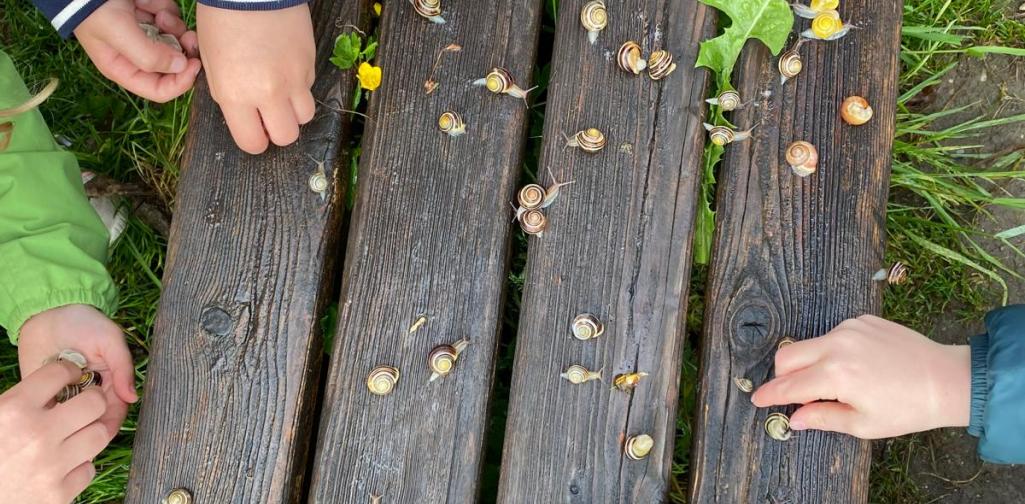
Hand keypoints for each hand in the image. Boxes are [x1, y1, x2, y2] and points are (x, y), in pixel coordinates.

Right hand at [0, 362, 111, 503]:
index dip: (68, 370)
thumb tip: (54, 383)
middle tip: (84, 405)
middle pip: (94, 402)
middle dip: (92, 400)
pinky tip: (64, 465)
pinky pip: (89, 469)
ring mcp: (51, 466)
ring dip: (90, 432)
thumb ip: (20, 401)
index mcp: (13, 410)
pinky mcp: (58, 494)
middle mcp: (36, 435)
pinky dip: (79, 466)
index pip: (58, 372)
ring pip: (100, 434)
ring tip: (76, 435)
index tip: (72, 375)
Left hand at [18, 305, 136, 437]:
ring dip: (67, 427)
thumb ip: (123, 367)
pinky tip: (47, 420)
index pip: (114, 410)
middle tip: (78, 433)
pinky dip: (47, 417)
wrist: (47, 312)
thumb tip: (133, 397)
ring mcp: (66, 395)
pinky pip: (46, 412)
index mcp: (109, 383)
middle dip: (87, 429)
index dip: (110, 423)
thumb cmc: (84, 322)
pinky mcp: (43, 394)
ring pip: (69, 421)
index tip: (102, 433)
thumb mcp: (110, 340)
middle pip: (92, 420)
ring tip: (62, 430)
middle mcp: (88, 393)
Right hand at [75, 0, 201, 101]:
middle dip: (184, 51)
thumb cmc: (94, 9)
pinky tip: (149, 3)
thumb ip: (149, 56)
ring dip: (174, 26)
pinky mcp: (151, 15)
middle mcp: (137, 55)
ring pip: (177, 39)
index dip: (180, 82)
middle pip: (174, 66)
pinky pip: (171, 17)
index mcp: (124, 69)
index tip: (194, 64)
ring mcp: (146, 35)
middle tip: (189, 37)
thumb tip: (181, 67)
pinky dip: (165, 9)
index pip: (159, 90)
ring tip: (160, 15)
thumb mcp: (118, 34)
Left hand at [196, 3, 315, 153]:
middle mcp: (268, 93)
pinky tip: (285, 66)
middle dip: (278, 131)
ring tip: (282, 93)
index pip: (252, 143)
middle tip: (269, 117)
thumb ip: (228, 94)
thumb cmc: (223, 20)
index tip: (254, 131)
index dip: (254, 140)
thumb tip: (244, 113)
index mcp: (235, 95)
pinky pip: (309, 88)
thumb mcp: (212, 62)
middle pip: (286, 137)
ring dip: (293, 111)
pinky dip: (300, 85)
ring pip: (305, 116)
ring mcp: (294, 79)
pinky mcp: (310, 64)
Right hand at [752, 315, 970, 438]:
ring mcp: (849, 328)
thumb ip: (822, 418)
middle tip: (797, 395)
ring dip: (810, 364)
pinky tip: (855, 366)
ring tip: (836, 384)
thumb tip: (795, 418)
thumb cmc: (907, 408)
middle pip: (786, 356)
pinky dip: (832, 351)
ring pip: (809, 344)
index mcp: (836, 374)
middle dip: (783, 376)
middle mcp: (837, 344)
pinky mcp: (862, 320)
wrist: (947, 380)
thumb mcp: (863, 424)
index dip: (770, 395)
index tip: (758, 400)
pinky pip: (832, 335)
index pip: (789, 385)